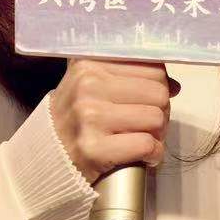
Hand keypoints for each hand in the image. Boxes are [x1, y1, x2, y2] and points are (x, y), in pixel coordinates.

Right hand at [50, 58, 180, 183]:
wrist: (45, 156)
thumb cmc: (76, 118)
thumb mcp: (92, 85)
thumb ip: (128, 76)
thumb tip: (173, 85)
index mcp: (90, 64)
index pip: (151, 67)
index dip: (158, 86)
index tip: (147, 100)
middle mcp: (88, 85)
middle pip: (158, 92)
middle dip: (161, 111)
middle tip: (147, 124)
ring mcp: (90, 117)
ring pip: (156, 118)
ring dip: (158, 134)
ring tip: (143, 139)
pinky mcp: (93, 148)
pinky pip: (146, 145)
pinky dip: (153, 154)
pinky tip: (144, 156)